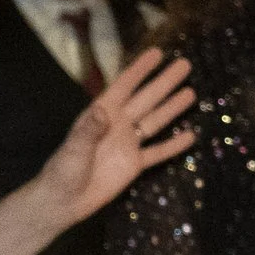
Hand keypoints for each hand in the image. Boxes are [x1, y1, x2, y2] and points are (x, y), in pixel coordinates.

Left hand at [31, 49, 196, 227]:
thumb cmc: (63, 171)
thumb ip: (89, 130)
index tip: (157, 54)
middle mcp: (118, 124)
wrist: (64, 201)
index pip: (124, 87)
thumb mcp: (74, 149)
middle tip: (184, 65)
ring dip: (172, 108)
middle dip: (164, 82)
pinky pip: (158, 153)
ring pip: (155, 121)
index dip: (140, 70)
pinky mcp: (134, 164)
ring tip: (191, 93)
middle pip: (146, 99)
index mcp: (101, 115)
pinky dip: (174, 145)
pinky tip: (190, 136)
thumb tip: (102, 110)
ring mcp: (128, 144)